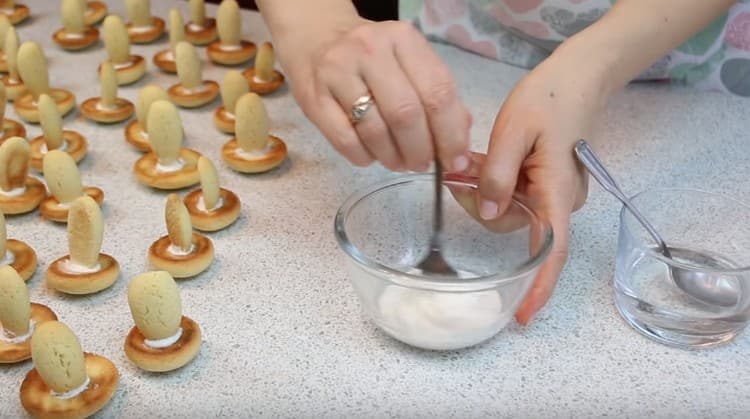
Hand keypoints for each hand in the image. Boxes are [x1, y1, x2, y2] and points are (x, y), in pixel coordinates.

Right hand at [275, 17, 471, 171]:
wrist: (315, 37)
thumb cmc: (372, 57)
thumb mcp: (408, 60)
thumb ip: (436, 95)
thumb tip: (460, 142)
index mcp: (403, 39)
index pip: (438, 92)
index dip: (452, 135)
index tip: (456, 161)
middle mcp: (370, 50)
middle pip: (407, 114)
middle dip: (421, 150)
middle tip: (424, 164)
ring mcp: (338, 73)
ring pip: (375, 131)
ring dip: (393, 158)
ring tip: (399, 162)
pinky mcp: (313, 98)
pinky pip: (345, 141)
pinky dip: (364, 157)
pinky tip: (371, 156)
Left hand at [460, 44, 608, 324]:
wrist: (574, 79)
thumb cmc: (548, 100)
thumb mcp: (514, 133)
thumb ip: (499, 176)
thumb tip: (489, 216)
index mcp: (556, 192)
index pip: (552, 251)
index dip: (538, 286)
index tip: (524, 316)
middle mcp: (559, 202)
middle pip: (517, 227)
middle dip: (483, 207)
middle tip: (462, 172)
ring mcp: (554, 195)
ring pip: (512, 212)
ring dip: (487, 193)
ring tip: (477, 159)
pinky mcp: (545, 186)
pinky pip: (516, 198)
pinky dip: (496, 186)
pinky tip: (488, 162)